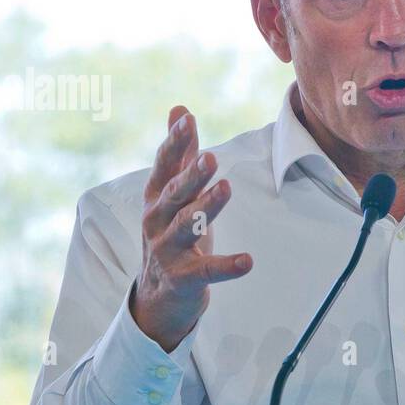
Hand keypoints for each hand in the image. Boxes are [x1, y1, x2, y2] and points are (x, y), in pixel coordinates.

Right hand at [131, 106, 252, 351]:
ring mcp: (167, 250)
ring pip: (186, 226)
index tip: (187, 119)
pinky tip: (247, 261)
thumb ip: (180, 154)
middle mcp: (157, 221)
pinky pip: (207, 270)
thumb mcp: (175, 194)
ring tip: (226, 189)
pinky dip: (227, 267)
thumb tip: (179, 109)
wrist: (158, 295)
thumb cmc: (171, 235)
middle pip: (174, 194)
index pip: (164, 165)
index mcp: (156, 198)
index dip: (175, 142)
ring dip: (206, 207)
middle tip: (210, 157)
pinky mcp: (184, 277)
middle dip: (190, 175)